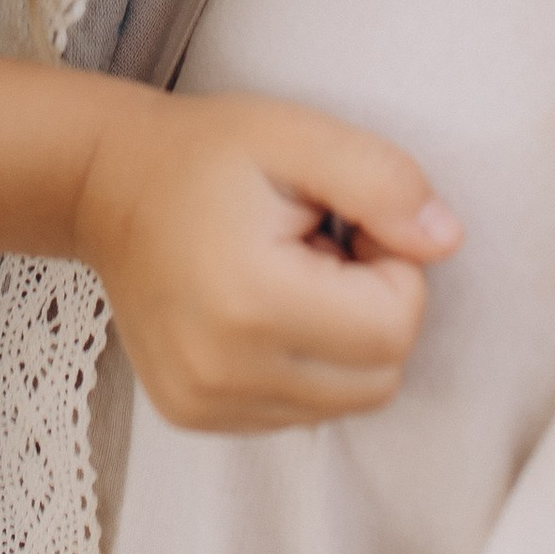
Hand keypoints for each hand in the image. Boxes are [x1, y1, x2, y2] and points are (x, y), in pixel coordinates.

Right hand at [73, 87, 460, 431]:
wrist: (108, 185)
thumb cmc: (208, 154)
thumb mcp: (300, 135)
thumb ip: (383, 181)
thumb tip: (446, 240)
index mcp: (252, 302)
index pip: (395, 327)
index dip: (392, 266)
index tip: (345, 223)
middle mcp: (224, 373)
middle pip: (379, 378)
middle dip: (374, 311)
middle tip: (320, 249)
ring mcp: (205, 404)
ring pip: (345, 403)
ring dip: (340, 342)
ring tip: (289, 278)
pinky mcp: (195, 418)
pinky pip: (299, 412)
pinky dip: (304, 366)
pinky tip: (262, 310)